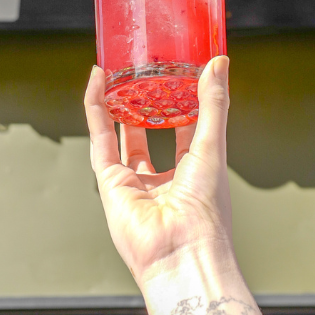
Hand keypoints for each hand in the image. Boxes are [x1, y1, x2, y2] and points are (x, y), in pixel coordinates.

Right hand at [86, 56, 232, 287]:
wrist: (182, 252)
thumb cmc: (206, 211)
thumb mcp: (212, 145)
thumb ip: (213, 104)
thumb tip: (219, 63)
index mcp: (194, 173)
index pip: (187, 130)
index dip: (182, 102)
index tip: (179, 74)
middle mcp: (163, 179)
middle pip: (150, 132)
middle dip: (144, 103)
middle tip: (142, 72)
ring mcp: (134, 182)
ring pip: (121, 134)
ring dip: (117, 103)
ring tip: (115, 71)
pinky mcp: (110, 183)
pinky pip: (100, 139)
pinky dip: (96, 109)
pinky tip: (97, 82)